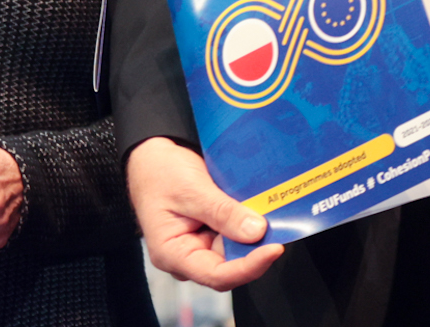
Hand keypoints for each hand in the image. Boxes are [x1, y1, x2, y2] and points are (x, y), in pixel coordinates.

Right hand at [127, 137, 280, 289]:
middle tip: (278, 227)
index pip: (217, 275)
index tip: (274, 248)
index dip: (249, 266)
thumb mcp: (191, 189)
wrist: (151, 155)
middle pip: (229, 267)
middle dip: (254, 249)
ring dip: (253, 237)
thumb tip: (256, 232)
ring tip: (268, 215)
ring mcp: (198, 247)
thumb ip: (222, 212)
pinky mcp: (209, 236)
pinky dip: (247, 226)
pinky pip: (234, 238)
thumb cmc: (158, 172)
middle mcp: (186, 258)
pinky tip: (257, 212)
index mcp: (172, 254)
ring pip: (235, 253)